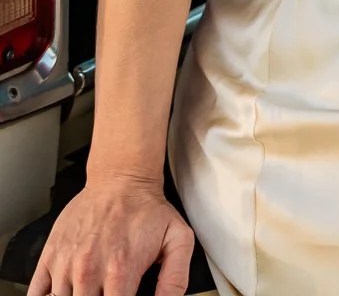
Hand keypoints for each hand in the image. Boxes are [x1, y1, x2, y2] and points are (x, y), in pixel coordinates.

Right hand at [29, 178, 193, 295]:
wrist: (121, 177)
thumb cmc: (147, 209)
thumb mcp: (177, 239)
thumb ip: (175, 280)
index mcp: (120, 272)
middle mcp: (89, 270)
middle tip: (105, 293)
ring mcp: (65, 264)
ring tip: (89, 290)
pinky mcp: (50, 256)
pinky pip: (36, 294)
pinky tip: (63, 292)